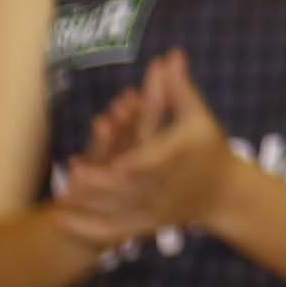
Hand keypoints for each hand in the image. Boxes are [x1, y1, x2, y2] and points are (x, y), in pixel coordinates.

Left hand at [54, 55, 235, 243]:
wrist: (225, 194)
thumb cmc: (210, 149)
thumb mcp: (198, 116)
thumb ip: (179, 88)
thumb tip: (171, 54)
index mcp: (174, 161)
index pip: (143, 164)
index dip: (116, 165)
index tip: (89, 159)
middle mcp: (163, 188)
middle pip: (124, 190)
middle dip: (96, 184)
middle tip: (71, 171)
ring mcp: (155, 211)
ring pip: (116, 213)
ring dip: (86, 206)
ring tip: (59, 196)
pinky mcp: (148, 226)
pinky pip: (113, 231)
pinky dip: (87, 229)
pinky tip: (62, 221)